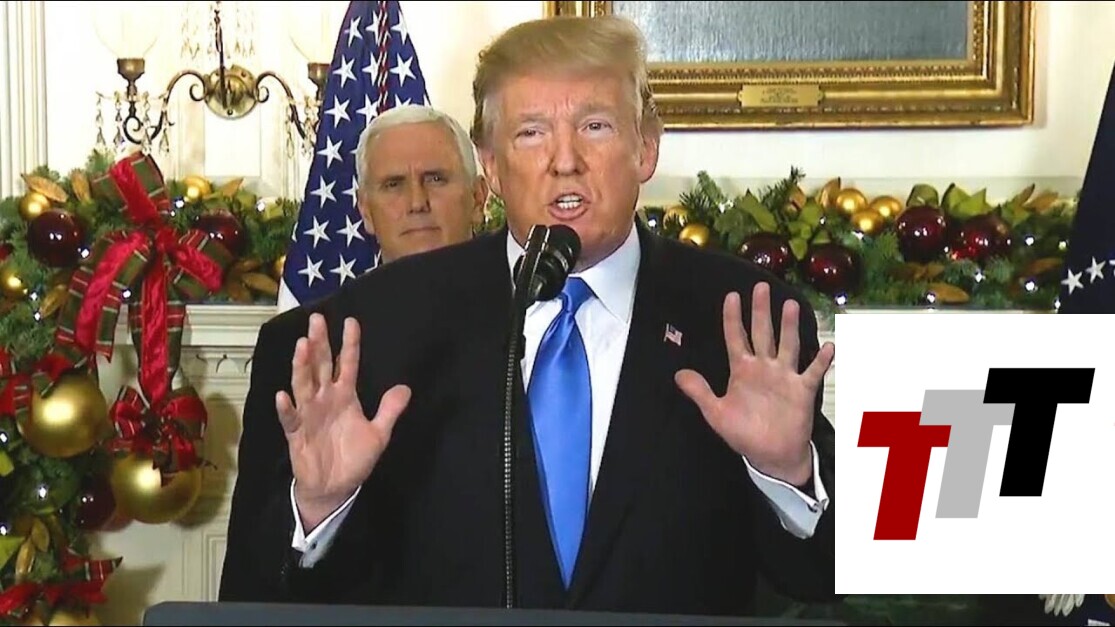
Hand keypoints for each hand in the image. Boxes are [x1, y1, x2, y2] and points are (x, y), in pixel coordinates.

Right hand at [276, 313, 410, 529]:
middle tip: (317, 319)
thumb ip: (390, 411)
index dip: (349, 344)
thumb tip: (405, 388)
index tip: (351, 322)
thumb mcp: (379, 434)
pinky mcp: (297, 433)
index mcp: (345, 396)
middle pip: (321, 366)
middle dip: (320, 343)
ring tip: (303, 346)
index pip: (347, 364)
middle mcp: (325, 399)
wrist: (335, 488)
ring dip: (302, 366)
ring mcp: (309, 414)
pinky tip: (282, 395)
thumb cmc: (354, 458)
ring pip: (303, 385)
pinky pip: (290, 419)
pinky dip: (286, 408)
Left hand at [675, 283, 833, 485]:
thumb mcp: (716, 413)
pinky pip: (812, 372)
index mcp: (742, 370)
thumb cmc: (744, 434)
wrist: (771, 456)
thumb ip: (699, 392)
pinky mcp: (802, 390)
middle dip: (761, 311)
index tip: (731, 296)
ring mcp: (784, 376)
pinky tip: (829, 346)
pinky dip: (821, 360)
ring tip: (789, 304)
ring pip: (787, 345)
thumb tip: (678, 374)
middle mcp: (764, 367)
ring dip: (788, 326)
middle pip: (762, 333)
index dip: (732, 318)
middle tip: (760, 287)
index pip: (736, 337)